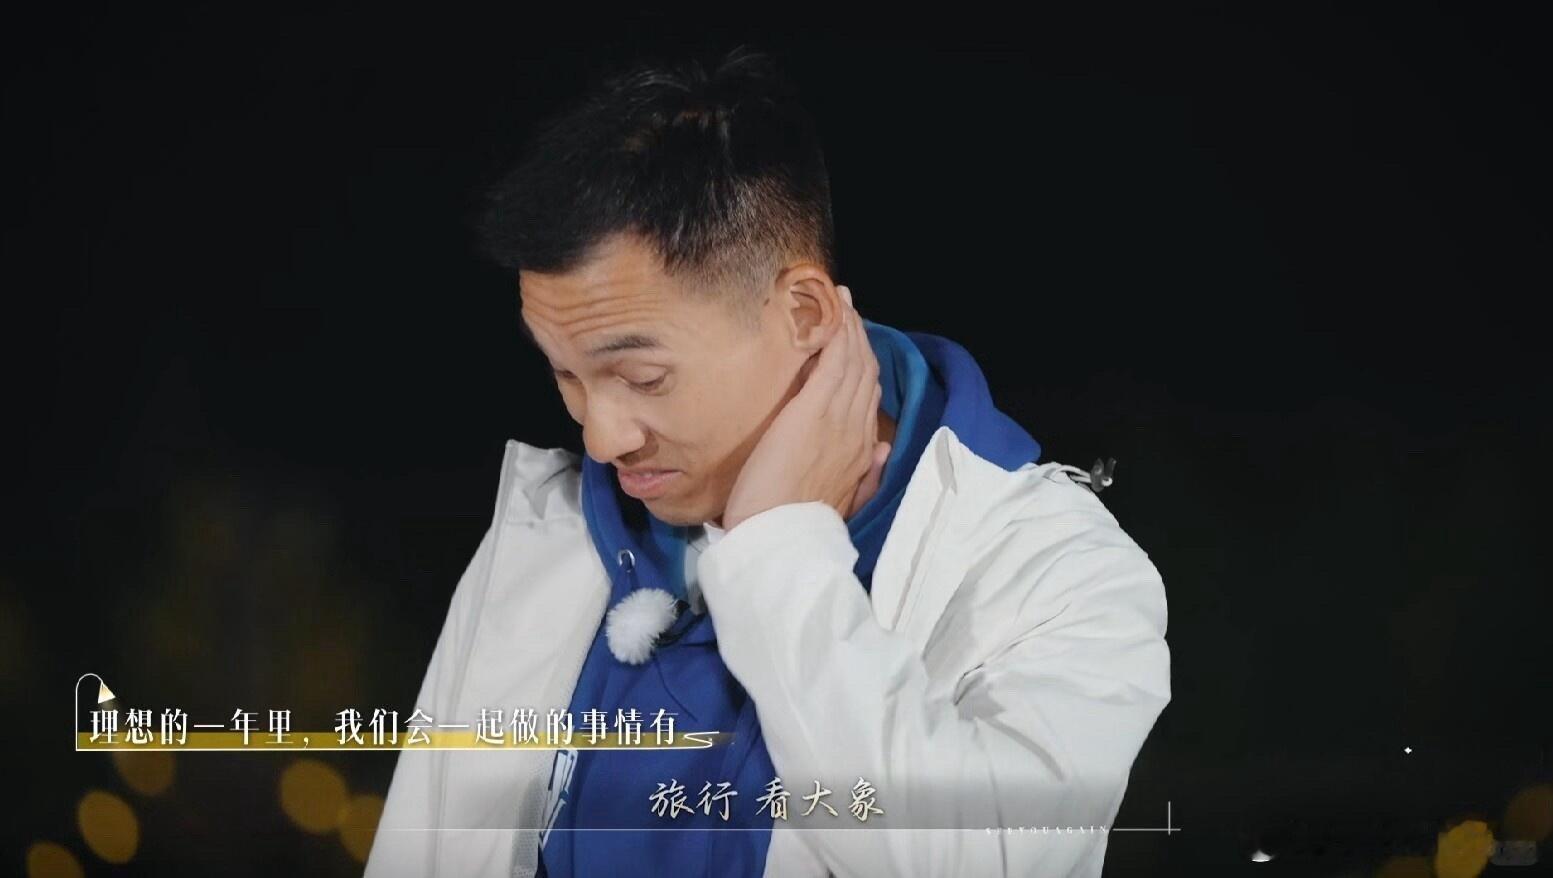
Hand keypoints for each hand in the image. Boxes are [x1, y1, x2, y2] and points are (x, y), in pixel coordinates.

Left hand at [721, 285, 891, 531]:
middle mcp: (856, 429)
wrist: (784, 538)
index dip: (864, 364)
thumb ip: (866, 476)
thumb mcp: (844, 502)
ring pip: (852, 360)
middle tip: (847, 308)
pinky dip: (835, 334)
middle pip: (864, 370)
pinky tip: (833, 313)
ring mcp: (837, 417)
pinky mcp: (813, 410)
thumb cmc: (798, 524)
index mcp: (862, 451)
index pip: (868, 396)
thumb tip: (884, 451)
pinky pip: (832, 361)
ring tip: (839, 300)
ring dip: (847, 326)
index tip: (855, 343)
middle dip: (858, 336)